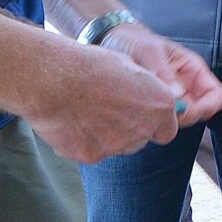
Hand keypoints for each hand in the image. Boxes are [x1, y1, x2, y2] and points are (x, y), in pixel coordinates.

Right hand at [26, 39, 183, 163]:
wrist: (54, 79)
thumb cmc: (89, 66)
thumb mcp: (127, 67)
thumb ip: (143, 89)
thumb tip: (145, 96)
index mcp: (159, 104)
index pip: (167, 129)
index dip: (153, 123)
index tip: (141, 115)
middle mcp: (144, 128)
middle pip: (141, 139)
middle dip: (129, 129)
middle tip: (108, 110)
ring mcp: (118, 145)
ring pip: (118, 146)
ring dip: (108, 135)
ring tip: (87, 112)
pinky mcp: (93, 156)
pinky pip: (93, 151)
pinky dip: (85, 140)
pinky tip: (73, 121)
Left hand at [110, 23, 221, 125]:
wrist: (113, 43)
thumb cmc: (135, 41)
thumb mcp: (150, 51)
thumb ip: (163, 71)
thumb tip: (177, 94)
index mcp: (194, 71)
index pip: (217, 96)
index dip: (207, 107)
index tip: (185, 109)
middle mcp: (187, 88)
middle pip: (199, 114)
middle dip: (183, 117)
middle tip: (159, 111)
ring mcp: (172, 99)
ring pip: (180, 121)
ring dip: (167, 120)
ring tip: (145, 108)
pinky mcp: (156, 107)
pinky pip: (162, 122)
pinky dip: (154, 122)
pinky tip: (139, 112)